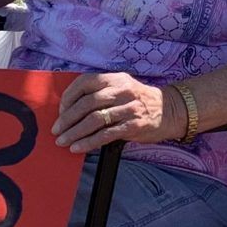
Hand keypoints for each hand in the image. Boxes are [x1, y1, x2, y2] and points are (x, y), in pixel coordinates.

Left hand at [53, 71, 177, 151]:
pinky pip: (106, 135)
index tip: (60, 111)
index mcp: (116, 78)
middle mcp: (122, 91)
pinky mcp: (134, 126)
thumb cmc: (139, 101)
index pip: (85, 82)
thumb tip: (69, 110)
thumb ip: (101, 93)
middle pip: (87, 103)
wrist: (169, 111)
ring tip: (63, 141)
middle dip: (68, 118)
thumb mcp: (122, 88)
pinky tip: (78, 148)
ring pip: (94, 120)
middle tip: (57, 130)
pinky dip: (89, 142)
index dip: (69, 97)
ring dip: (75, 132)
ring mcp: (129, 108)